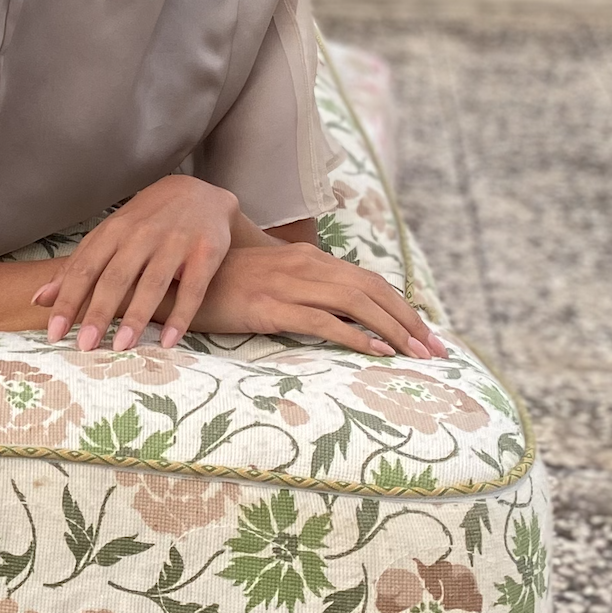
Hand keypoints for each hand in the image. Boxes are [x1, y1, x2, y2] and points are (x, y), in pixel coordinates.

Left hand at [30, 176, 238, 353]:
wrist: (199, 194)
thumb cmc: (145, 222)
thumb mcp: (109, 236)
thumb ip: (76, 267)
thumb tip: (39, 300)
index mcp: (113, 232)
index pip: (85, 269)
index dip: (68, 301)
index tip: (54, 332)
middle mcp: (142, 236)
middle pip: (116, 277)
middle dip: (99, 312)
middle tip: (85, 345)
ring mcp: (175, 243)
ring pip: (152, 283)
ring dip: (136, 316)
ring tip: (122, 346)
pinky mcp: (205, 252)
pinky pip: (193, 288)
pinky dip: (181, 316)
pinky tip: (168, 341)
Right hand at [190, 240, 445, 360]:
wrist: (174, 280)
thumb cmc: (220, 285)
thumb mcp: (268, 280)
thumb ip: (302, 288)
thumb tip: (337, 313)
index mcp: (307, 257)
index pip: (368, 280)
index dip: (402, 306)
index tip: (426, 333)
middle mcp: (303, 265)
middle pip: (371, 290)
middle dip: (410, 320)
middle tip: (437, 350)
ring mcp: (286, 284)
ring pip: (355, 303)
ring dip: (393, 330)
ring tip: (417, 354)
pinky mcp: (269, 306)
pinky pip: (322, 321)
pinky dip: (355, 336)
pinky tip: (377, 351)